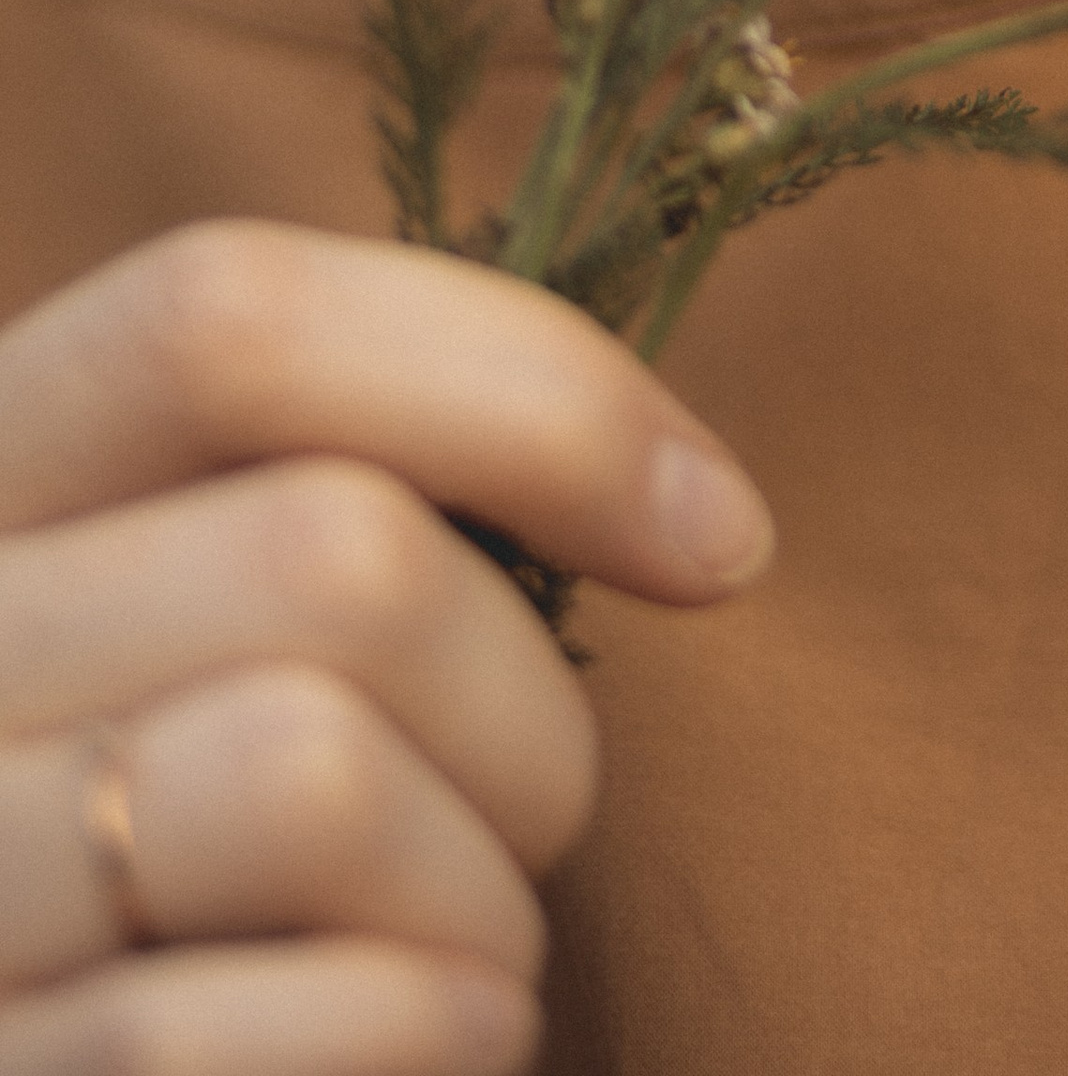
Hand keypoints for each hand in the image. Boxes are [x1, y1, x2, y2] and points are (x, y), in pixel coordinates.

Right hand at [0, 222, 773, 1073]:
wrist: (99, 1064)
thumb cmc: (207, 860)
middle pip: (329, 554)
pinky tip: (437, 1040)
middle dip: (528, 709)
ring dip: (484, 893)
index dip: (521, 390)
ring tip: (469, 947)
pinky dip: (427, 1037)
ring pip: (311, 780)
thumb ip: (346, 497)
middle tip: (529, 820)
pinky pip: (265, 1026)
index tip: (715, 526)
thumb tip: (691, 503)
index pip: (222, 318)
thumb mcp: (208, 617)